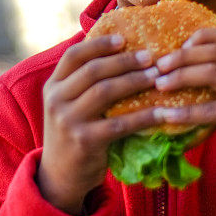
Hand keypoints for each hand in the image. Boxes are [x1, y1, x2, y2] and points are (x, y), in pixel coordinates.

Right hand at [38, 35, 164, 214]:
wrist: (60, 177)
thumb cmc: (73, 133)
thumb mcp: (68, 105)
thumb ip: (84, 84)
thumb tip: (121, 53)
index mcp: (52, 86)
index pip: (74, 56)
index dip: (99, 44)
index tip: (124, 38)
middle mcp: (56, 100)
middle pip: (93, 70)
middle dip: (124, 61)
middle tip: (150, 57)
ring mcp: (68, 121)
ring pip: (105, 91)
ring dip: (135, 81)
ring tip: (157, 77)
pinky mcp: (84, 141)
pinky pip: (119, 123)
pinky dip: (144, 116)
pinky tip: (162, 112)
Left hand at [154, 26, 215, 180]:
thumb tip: (179, 64)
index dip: (198, 37)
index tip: (176, 48)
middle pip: (214, 52)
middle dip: (181, 57)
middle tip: (158, 66)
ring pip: (211, 72)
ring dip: (180, 77)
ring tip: (159, 84)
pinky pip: (210, 109)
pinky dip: (185, 112)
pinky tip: (167, 115)